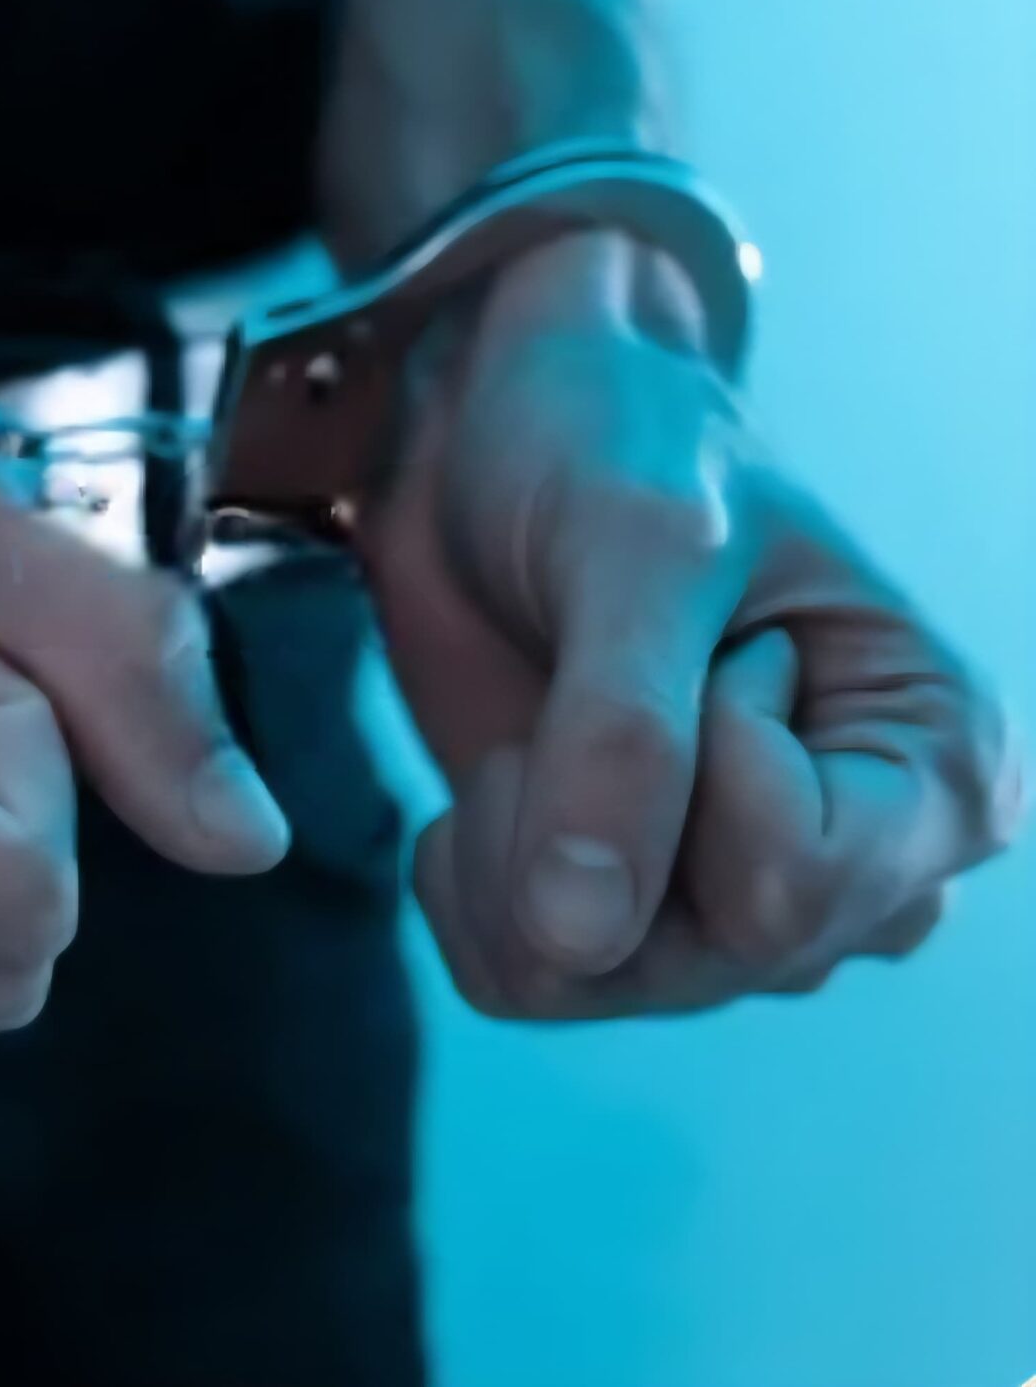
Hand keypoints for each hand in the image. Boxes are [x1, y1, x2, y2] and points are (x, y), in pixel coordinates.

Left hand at [363, 229, 1023, 1018]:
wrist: (503, 433)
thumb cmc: (615, 446)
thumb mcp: (636, 552)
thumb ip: (620, 737)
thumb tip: (581, 938)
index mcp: (945, 772)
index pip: (791, 893)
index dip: (693, 765)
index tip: (715, 636)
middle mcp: (867, 873)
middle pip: (700, 961)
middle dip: (590, 808)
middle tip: (604, 666)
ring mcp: (741, 908)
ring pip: (594, 981)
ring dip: (517, 844)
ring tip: (549, 718)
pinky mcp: (622, 915)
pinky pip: (521, 980)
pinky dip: (469, 885)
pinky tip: (496, 780)